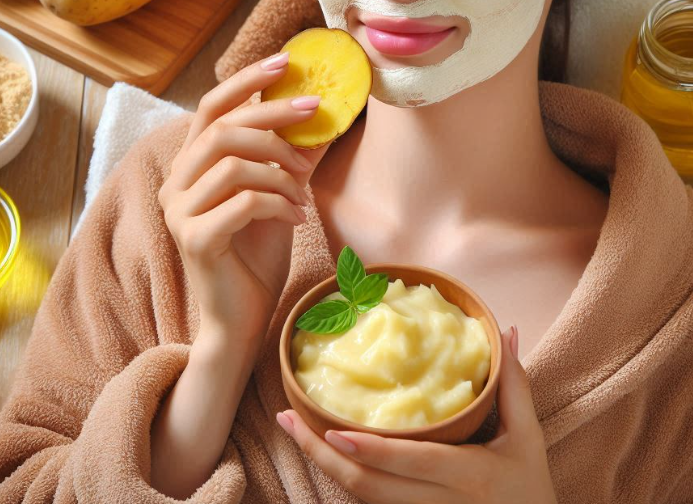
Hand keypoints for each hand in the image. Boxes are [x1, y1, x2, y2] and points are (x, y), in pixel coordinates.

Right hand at [159, 51, 332, 345]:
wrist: (243, 316)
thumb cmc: (257, 253)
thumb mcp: (278, 194)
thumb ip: (288, 157)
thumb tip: (321, 115)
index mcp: (191, 165)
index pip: (212, 106)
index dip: (247, 80)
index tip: (287, 62)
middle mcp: (176, 182)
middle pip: (224, 128)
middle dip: (276, 117)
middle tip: (316, 114)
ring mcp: (179, 212)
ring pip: (233, 163)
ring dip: (280, 171)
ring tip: (303, 192)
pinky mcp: (194, 239)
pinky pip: (243, 202)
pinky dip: (279, 204)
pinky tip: (295, 218)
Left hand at [277, 325, 557, 503]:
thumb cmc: (531, 489)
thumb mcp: (528, 438)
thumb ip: (514, 385)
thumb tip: (503, 331)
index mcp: (469, 475)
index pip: (411, 461)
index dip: (370, 449)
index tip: (331, 428)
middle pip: (370, 485)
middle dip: (323, 455)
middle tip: (286, 420)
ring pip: (363, 498)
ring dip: (324, 466)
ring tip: (292, 431)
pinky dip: (344, 478)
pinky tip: (321, 452)